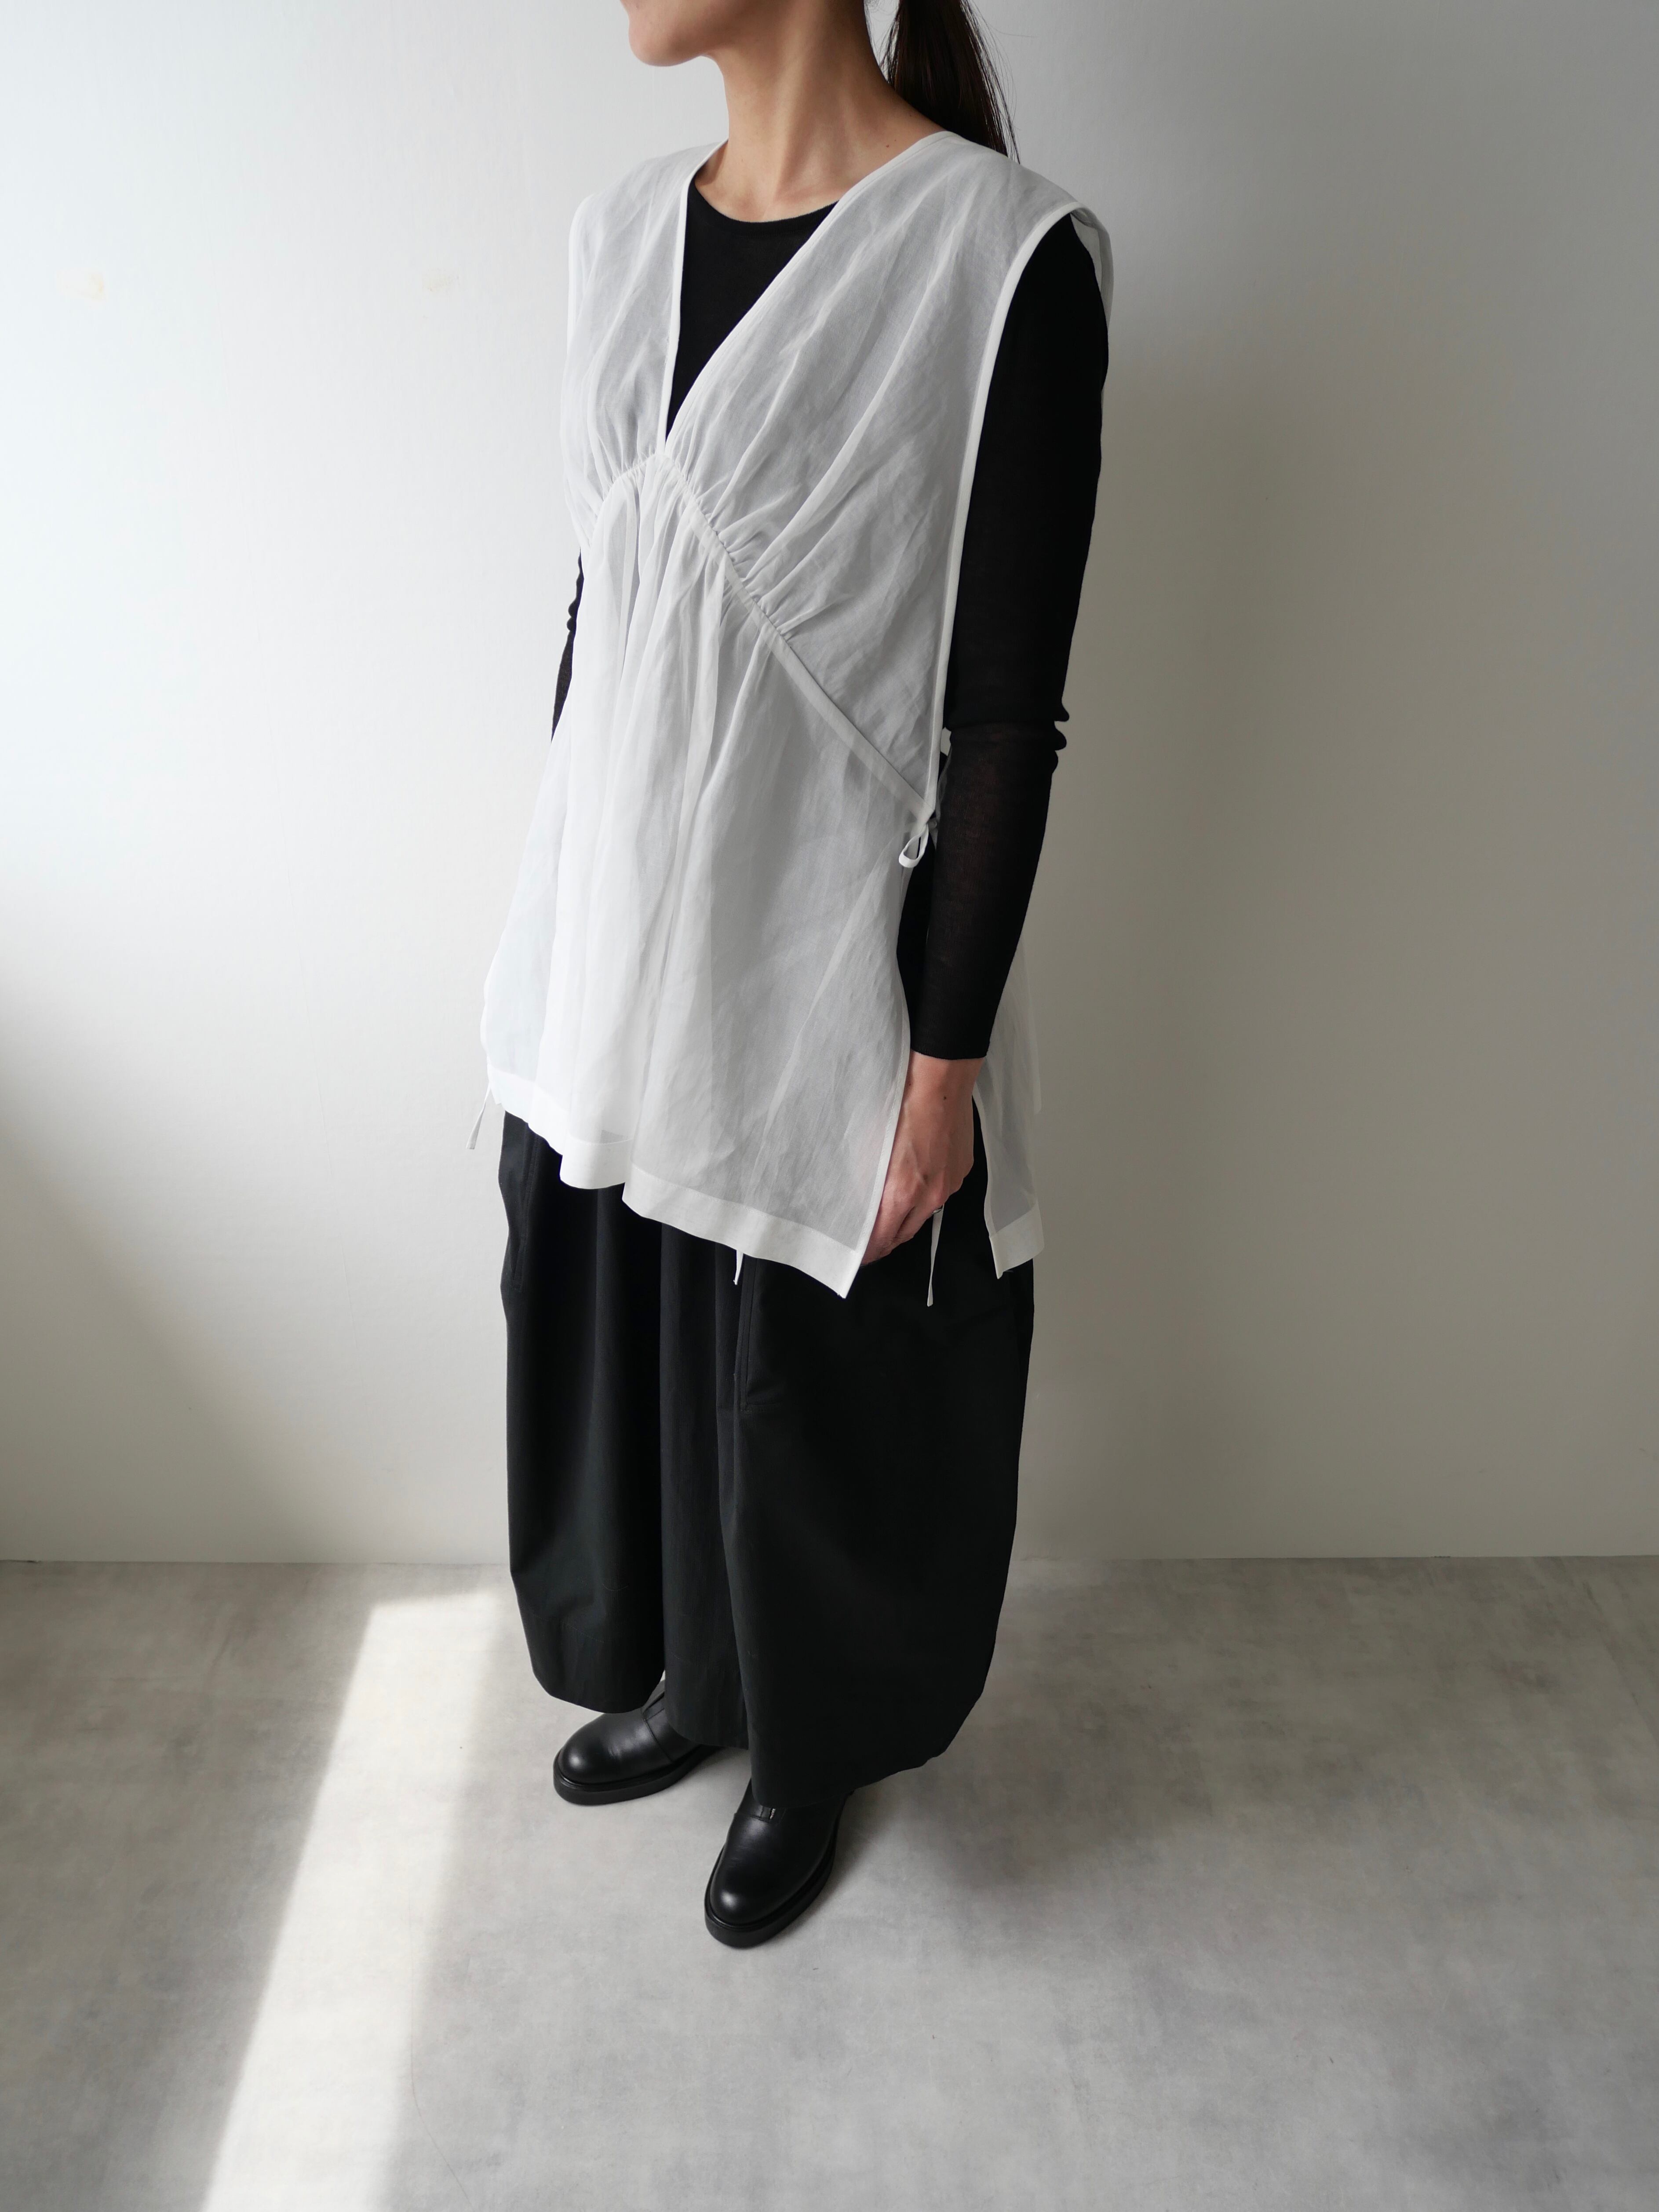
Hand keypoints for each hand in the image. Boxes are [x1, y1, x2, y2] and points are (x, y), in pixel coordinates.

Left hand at [861, 1051, 982, 1265]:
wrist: (939, 1080)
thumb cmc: (901, 1106)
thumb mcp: (870, 1147)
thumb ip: (867, 1182)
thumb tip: (860, 1203)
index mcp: (902, 1192)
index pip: (883, 1239)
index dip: (869, 1252)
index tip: (858, 1256)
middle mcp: (929, 1195)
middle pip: (905, 1235)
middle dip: (887, 1241)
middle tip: (871, 1241)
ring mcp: (949, 1184)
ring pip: (924, 1215)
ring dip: (907, 1219)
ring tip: (891, 1214)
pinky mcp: (961, 1170)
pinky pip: (940, 1194)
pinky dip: (926, 1196)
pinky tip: (917, 1183)